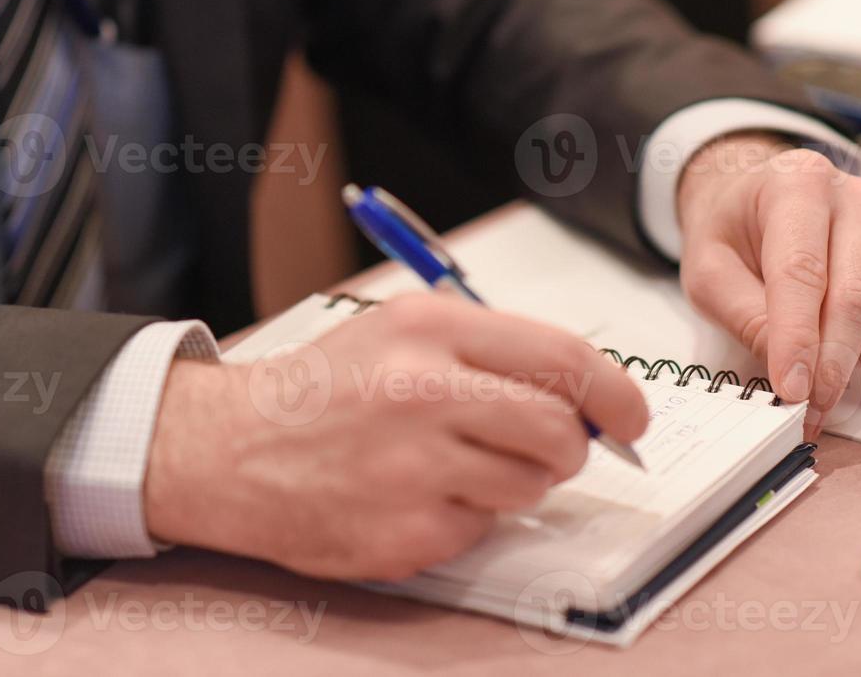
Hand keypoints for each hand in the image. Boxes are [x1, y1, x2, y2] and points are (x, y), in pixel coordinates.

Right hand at [143, 293, 647, 580]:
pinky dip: (464, 518)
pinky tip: (415, 495)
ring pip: (529, 487)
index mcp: (429, 330)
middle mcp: (423, 392)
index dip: (614, 391)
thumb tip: (583, 394)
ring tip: (454, 465)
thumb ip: (490, 352)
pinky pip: (480, 530)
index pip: (562, 356)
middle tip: (545, 448)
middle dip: (568, 446)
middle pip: (558, 430)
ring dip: (512, 483)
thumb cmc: (323, 391)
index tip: (630, 416)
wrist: (231, 449)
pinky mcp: (405, 531)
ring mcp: (413, 467)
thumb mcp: (399, 332)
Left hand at [676, 134, 860, 435]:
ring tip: (839, 362)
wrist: (753, 195)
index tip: (793, 390)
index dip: (798, 339)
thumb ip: (744, 316)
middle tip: (812, 405)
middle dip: (835, 362)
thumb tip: (790, 373)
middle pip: (857, 294)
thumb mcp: (709, 270)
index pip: (802, 272)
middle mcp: (855, 199)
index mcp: (796, 188)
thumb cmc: (731, 232)